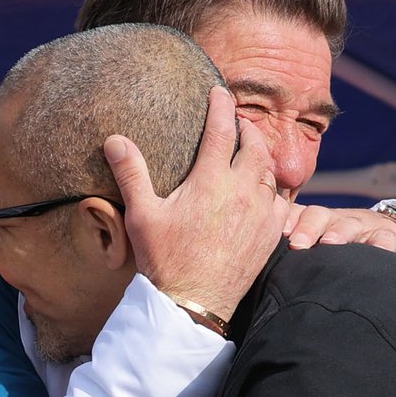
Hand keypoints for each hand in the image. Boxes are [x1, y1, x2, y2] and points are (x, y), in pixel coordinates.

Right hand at [104, 86, 286, 323]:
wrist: (193, 304)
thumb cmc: (165, 261)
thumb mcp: (142, 216)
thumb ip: (131, 173)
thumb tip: (115, 139)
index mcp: (211, 182)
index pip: (222, 129)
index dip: (221, 105)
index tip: (218, 92)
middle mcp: (242, 192)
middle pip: (255, 145)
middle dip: (247, 128)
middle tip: (237, 123)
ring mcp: (261, 215)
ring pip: (271, 172)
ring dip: (261, 157)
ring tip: (249, 154)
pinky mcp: (270, 236)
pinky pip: (281, 202)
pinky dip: (272, 189)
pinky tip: (263, 191)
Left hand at [285, 204, 395, 258]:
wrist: (389, 237)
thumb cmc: (342, 247)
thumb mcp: (318, 245)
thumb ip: (293, 250)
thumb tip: (262, 266)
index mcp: (314, 222)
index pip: (295, 215)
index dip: (285, 221)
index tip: (276, 234)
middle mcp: (335, 220)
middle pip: (317, 215)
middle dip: (306, 228)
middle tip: (297, 244)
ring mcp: (362, 226)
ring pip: (348, 224)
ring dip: (338, 232)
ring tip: (330, 243)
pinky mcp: (388, 237)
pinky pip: (385, 239)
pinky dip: (381, 245)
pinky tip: (377, 253)